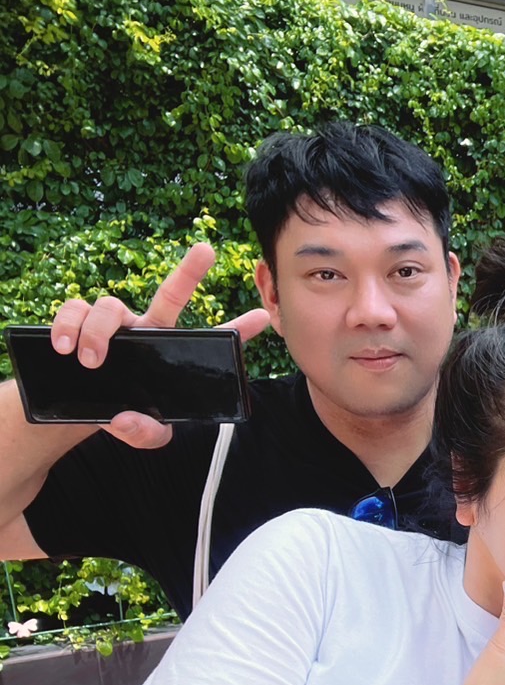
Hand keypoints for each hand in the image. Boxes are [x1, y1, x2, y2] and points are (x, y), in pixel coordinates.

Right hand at [48, 242, 270, 448]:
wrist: (79, 406)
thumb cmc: (124, 413)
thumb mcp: (142, 433)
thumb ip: (144, 433)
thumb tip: (127, 420)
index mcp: (172, 352)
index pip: (210, 339)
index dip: (236, 328)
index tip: (263, 316)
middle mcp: (147, 329)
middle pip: (170, 294)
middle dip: (189, 271)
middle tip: (206, 250)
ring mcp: (115, 324)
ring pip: (109, 306)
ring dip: (97, 332)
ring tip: (90, 361)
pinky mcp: (79, 322)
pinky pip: (74, 310)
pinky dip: (66, 325)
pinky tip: (62, 347)